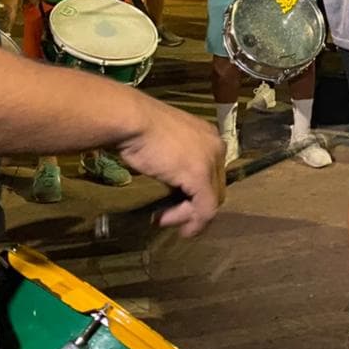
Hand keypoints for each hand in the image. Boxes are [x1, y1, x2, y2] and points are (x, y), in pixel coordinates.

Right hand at [116, 99, 226, 236]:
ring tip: (163, 220)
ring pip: (211, 201)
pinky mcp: (200, 176)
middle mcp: (216, 147)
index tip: (173, 203)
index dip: (195, 193)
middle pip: (215, 188)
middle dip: (192, 208)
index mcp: (209, 136)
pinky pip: (205, 208)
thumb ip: (178, 161)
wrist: (132, 120)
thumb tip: (176, 185)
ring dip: (188, 216)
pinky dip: (195, 223)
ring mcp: (210, 161)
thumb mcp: (166, 144)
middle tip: (167, 217)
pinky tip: (179, 228)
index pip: (213, 174)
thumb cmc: (140, 127)